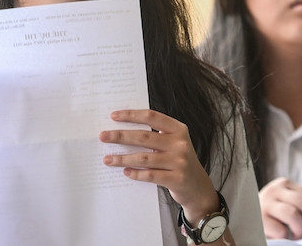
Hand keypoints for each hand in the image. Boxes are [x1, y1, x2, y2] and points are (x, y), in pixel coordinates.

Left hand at [99, 109, 217, 222]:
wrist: (198, 187)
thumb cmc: (179, 161)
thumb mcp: (173, 143)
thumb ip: (155, 135)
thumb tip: (122, 130)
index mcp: (178, 129)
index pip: (151, 117)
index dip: (131, 115)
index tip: (113, 116)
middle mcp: (180, 143)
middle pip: (144, 136)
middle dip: (120, 136)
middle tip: (103, 136)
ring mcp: (179, 162)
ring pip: (144, 158)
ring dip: (123, 158)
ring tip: (107, 160)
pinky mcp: (176, 179)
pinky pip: (150, 175)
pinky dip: (135, 174)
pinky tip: (125, 172)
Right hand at [258, 177, 301, 239]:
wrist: (247, 223)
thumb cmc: (273, 219)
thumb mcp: (288, 207)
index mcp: (283, 184)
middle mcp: (273, 190)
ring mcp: (264, 203)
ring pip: (293, 215)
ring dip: (299, 229)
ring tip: (296, 235)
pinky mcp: (258, 219)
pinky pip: (280, 230)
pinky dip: (284, 237)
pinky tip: (282, 237)